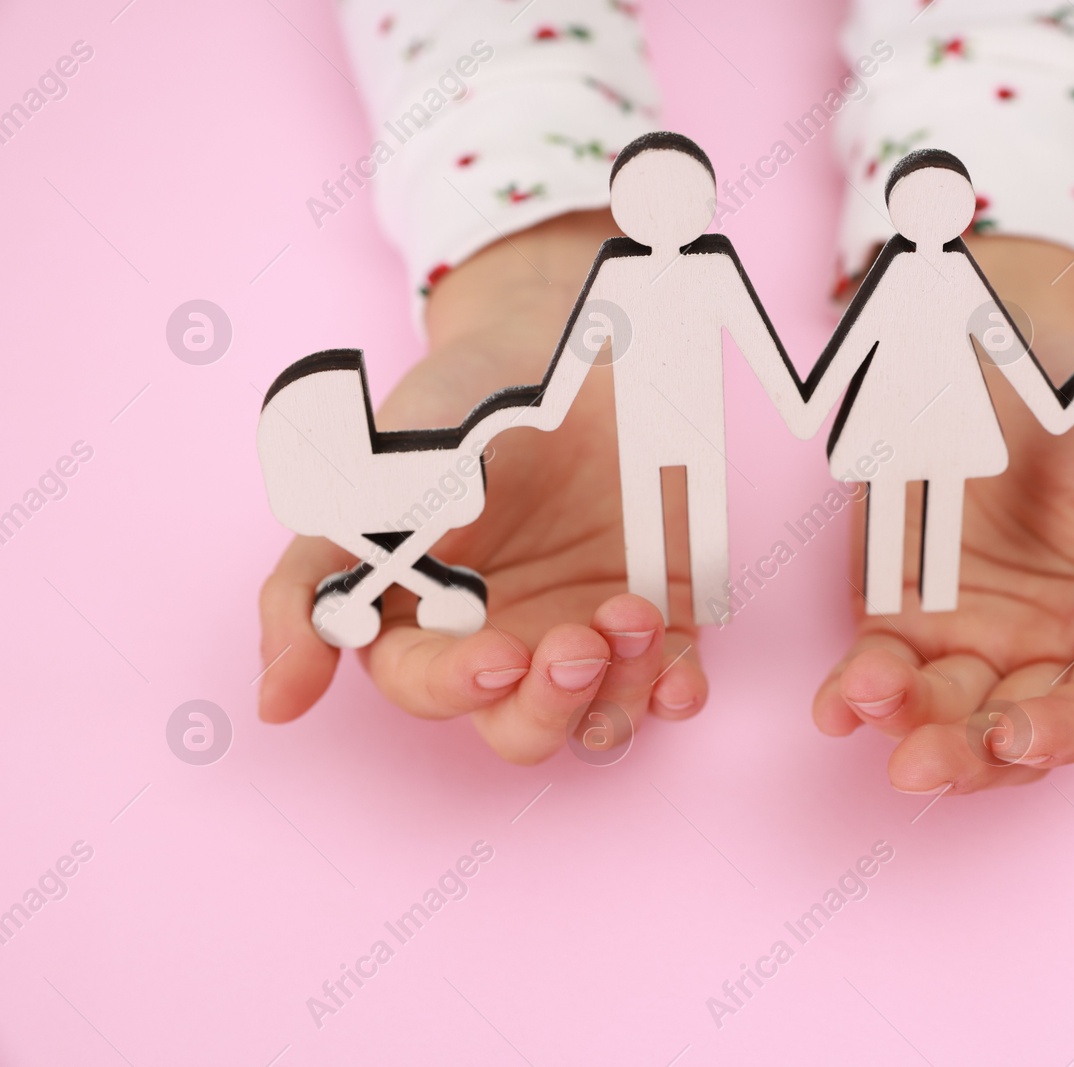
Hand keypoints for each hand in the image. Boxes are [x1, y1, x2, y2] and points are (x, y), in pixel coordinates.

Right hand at [258, 212, 706, 761]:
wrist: (555, 345)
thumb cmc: (452, 411)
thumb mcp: (366, 480)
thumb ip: (314, 587)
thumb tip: (277, 704)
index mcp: (423, 621)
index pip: (431, 689)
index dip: (461, 687)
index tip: (501, 653)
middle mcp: (504, 640)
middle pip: (519, 726)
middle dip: (548, 704)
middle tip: (576, 647)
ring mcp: (582, 630)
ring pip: (597, 715)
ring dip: (616, 692)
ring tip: (630, 617)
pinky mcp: (656, 611)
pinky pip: (669, 680)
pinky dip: (675, 691)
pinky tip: (679, 679)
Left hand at [812, 236, 1073, 792]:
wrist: (1004, 345)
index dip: (1068, 732)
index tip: (1015, 733)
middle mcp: (1051, 655)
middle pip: (1020, 735)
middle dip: (971, 755)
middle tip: (922, 760)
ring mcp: (973, 642)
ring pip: (945, 714)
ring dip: (907, 722)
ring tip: (869, 699)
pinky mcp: (902, 617)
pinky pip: (879, 669)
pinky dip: (855, 693)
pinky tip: (836, 704)